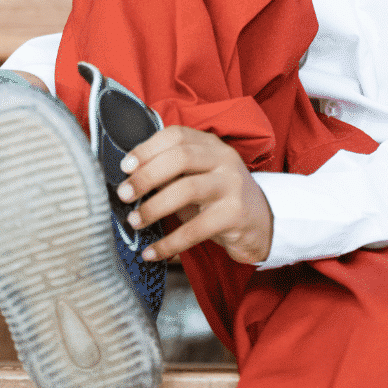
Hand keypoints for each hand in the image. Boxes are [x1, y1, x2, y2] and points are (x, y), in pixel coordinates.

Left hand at [116, 126, 273, 265]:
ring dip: (154, 207)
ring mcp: (232, 185)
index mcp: (211, 145)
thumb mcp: (198, 176)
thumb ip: (171, 172)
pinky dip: (170, 243)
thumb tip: (129, 180)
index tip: (125, 166)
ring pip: (187, 189)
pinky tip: (152, 253)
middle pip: (181, 157)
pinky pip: (196, 229)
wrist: (263, 223)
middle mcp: (224, 159)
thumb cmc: (219, 198)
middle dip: (147, 175)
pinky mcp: (235, 215)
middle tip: (124, 194)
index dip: (147, 148)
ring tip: (135, 221)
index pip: (177, 135)